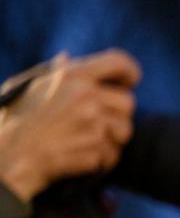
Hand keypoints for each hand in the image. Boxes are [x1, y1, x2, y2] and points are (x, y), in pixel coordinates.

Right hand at [0, 49, 139, 201]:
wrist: (10, 156)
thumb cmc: (16, 121)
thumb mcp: (30, 87)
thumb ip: (55, 73)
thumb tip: (67, 57)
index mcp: (72, 75)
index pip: (119, 62)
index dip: (129, 73)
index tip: (128, 82)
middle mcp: (85, 95)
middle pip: (128, 102)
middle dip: (117, 115)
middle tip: (97, 123)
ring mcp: (91, 123)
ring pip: (125, 131)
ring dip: (111, 140)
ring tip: (85, 141)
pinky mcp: (94, 149)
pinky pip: (113, 155)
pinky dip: (100, 160)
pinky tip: (80, 157)